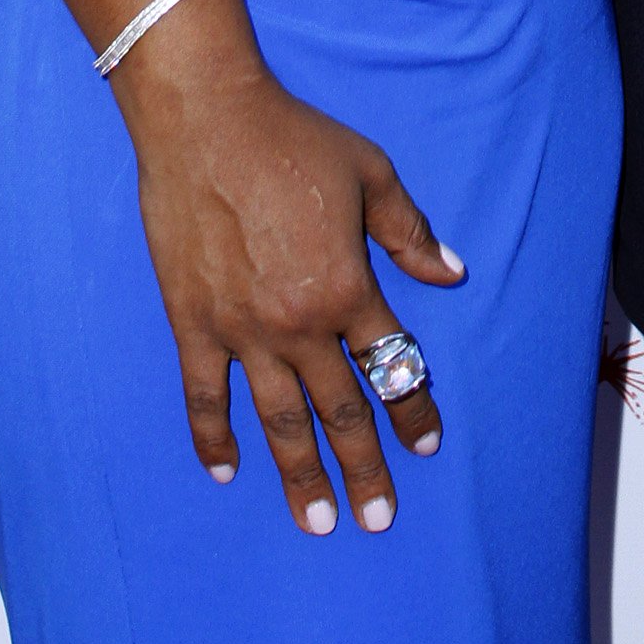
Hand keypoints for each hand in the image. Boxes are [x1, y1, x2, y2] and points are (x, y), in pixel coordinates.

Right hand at [118, 17, 465, 536]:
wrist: (207, 121)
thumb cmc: (294, 139)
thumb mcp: (372, 174)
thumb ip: (410, 232)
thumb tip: (450, 275)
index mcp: (347, 287)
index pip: (390, 363)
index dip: (411, 408)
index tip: (425, 445)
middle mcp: (298, 322)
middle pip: (338, 410)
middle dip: (363, 467)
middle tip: (378, 518)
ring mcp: (241, 330)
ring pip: (277, 420)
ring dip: (300, 473)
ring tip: (319, 522)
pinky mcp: (192, 324)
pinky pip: (204, 396)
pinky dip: (214, 438)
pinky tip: (228, 471)